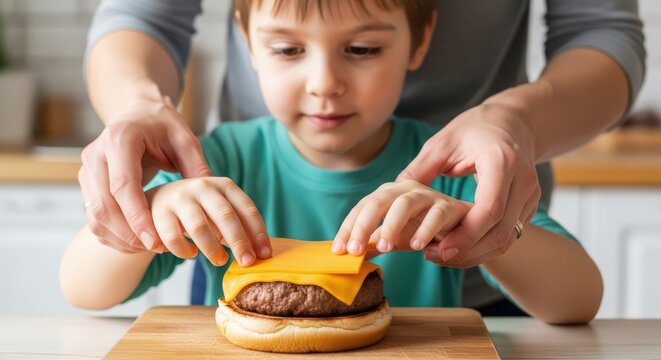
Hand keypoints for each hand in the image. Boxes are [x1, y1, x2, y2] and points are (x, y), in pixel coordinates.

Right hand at [79, 96, 211, 253]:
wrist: (137, 113)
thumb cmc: (163, 126)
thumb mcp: (185, 138)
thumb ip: (196, 166)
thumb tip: (211, 197)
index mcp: (120, 139)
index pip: (122, 184)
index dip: (137, 216)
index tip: (154, 241)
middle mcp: (96, 154)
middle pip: (103, 205)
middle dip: (129, 233)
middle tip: (157, 249)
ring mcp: (87, 170)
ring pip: (95, 215)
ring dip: (120, 238)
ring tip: (150, 249)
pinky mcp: (87, 184)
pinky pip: (94, 218)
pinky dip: (114, 235)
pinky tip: (138, 244)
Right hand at [147, 177, 271, 265]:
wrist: (156, 201)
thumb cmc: (199, 212)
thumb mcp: (220, 213)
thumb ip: (238, 228)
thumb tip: (260, 254)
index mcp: (224, 185)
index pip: (247, 208)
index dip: (258, 232)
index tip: (265, 254)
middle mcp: (203, 186)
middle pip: (225, 215)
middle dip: (239, 242)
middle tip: (247, 262)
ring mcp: (179, 197)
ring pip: (199, 227)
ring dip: (212, 249)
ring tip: (220, 260)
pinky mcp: (158, 212)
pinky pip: (173, 237)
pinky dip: (183, 250)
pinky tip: (190, 254)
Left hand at [332, 180, 470, 255]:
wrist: (461, 228)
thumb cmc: (423, 229)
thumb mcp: (395, 239)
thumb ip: (374, 243)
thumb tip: (349, 254)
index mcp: (387, 195)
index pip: (362, 208)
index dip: (348, 228)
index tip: (337, 251)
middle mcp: (404, 190)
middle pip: (378, 201)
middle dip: (363, 225)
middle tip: (354, 250)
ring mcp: (426, 195)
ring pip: (404, 204)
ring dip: (391, 226)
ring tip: (384, 248)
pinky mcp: (448, 206)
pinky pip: (435, 215)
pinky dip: (425, 231)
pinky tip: (418, 248)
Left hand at [398, 100, 540, 267]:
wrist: (513, 122)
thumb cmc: (474, 129)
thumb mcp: (443, 143)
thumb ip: (420, 169)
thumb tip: (391, 192)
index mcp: (501, 161)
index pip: (490, 209)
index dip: (465, 234)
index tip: (439, 247)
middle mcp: (523, 180)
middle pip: (500, 231)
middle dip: (467, 250)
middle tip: (434, 256)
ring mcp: (530, 195)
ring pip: (507, 239)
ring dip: (475, 254)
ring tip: (441, 255)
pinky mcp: (529, 206)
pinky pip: (508, 235)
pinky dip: (484, 247)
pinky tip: (458, 247)